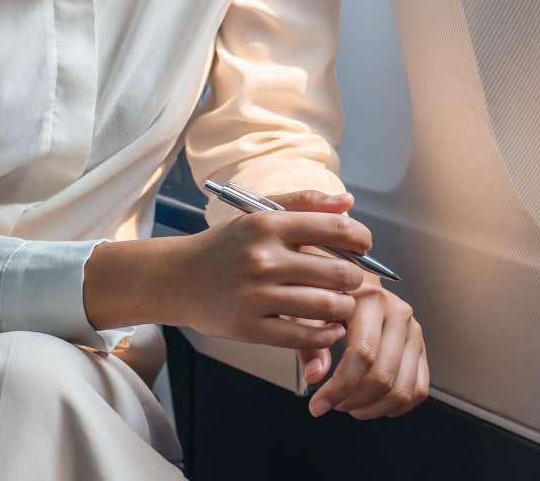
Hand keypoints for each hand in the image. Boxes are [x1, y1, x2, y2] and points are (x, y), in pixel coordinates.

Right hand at [170, 189, 370, 349]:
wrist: (177, 278)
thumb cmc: (225, 246)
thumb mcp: (259, 214)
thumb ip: (305, 203)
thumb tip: (348, 202)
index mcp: (268, 225)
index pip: (336, 228)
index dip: (361, 239)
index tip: (363, 246)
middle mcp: (264, 259)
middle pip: (339, 273)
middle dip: (356, 279)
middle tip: (352, 281)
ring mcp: (257, 295)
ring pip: (328, 307)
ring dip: (345, 309)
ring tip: (341, 305)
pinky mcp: (250, 327)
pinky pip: (305, 336)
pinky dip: (326, 334)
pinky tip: (328, 327)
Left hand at [306, 270, 428, 419]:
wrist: (355, 287)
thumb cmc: (331, 301)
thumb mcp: (310, 314)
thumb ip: (310, 345)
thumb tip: (315, 376)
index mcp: (372, 300)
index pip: (362, 354)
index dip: (339, 387)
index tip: (318, 405)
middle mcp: (400, 314)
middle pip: (383, 376)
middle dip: (354, 401)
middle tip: (333, 405)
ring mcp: (415, 332)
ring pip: (402, 389)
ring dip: (373, 408)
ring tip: (350, 405)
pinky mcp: (422, 349)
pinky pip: (418, 390)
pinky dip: (394, 407)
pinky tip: (372, 404)